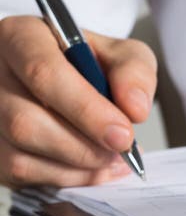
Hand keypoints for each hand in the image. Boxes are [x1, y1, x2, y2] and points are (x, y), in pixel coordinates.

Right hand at [0, 15, 156, 187]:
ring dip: (78, 166)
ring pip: (21, 156)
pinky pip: (23, 176)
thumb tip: (134, 109)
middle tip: (121, 150)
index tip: (123, 134)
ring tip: (112, 157)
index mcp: (21, 37)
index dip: (86, 109)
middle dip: (84, 146)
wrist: (73, 80)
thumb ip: (135, 73)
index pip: (42, 73)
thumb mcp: (122, 55)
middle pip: (25, 122)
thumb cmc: (91, 64)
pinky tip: (95, 167)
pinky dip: (69, 178)